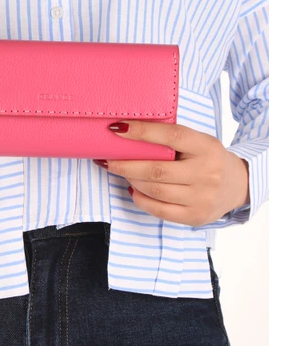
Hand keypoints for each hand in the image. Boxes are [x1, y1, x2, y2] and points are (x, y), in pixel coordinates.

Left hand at [93, 121, 249, 226]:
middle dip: (126, 164)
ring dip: (131, 180)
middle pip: (157, 170)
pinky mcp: (195, 217)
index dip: (142, 132)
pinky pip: (159, 210)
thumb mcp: (199, 141)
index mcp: (207, 147)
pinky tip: (133, 189)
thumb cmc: (209, 158)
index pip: (172, 136)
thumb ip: (172, 139)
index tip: (118, 128)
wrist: (239, 185)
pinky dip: (140, 199)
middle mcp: (206, 173)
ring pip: (155, 191)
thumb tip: (129, 134)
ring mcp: (201, 198)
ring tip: (121, 172)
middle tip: (108, 159)